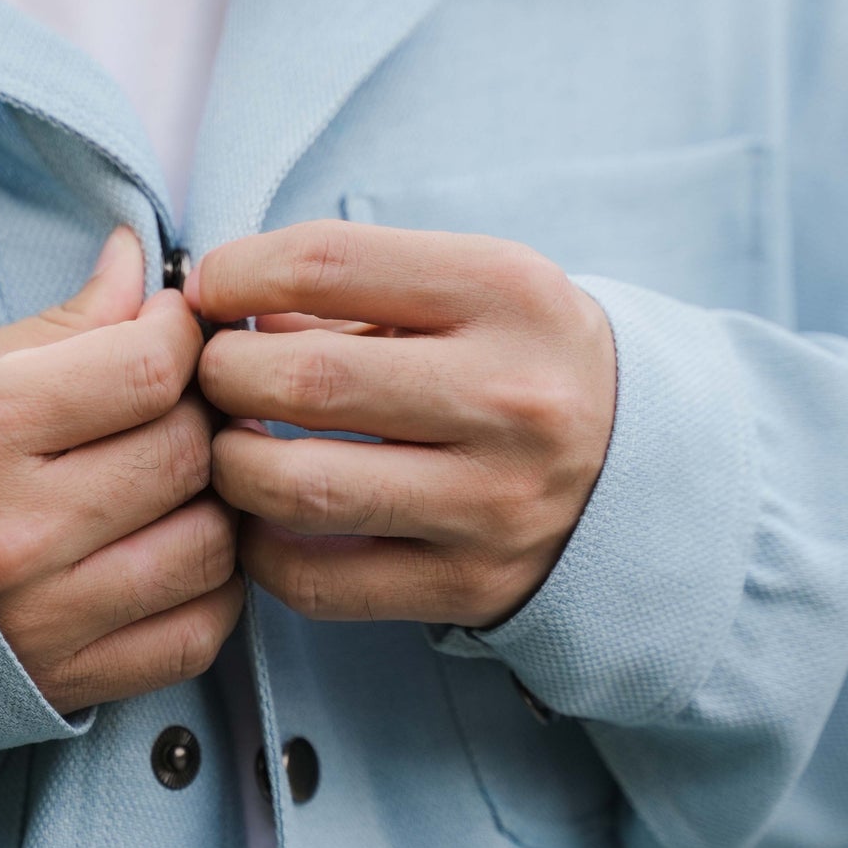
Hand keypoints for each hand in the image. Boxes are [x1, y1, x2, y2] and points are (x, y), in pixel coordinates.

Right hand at [0, 229, 242, 713]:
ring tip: (175, 477)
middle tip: (180, 399)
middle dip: (202, 411)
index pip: (148, 368)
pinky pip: (194, 634)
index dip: (182, 333)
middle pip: (185, 452)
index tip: (172, 325)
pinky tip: (171, 549)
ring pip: (210, 545)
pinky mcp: (60, 685)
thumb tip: (145, 267)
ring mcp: (39, 618)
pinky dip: (207, 587)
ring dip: (212, 502)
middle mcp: (10, 531)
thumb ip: (60, 326)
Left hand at [187, 220, 616, 628]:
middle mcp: (509, 398)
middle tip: (211, 376)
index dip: (237, 273)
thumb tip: (216, 302)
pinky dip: (261, 549)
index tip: (211, 291)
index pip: (327, 262)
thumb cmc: (516, 357)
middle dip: (223, 373)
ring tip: (227, 444)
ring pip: (300, 488)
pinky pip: (319, 580)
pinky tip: (260, 517)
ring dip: (229, 466)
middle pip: (305, 379)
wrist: (636, 466)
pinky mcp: (469, 584)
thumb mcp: (466, 288)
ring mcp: (491, 501)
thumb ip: (347, 288)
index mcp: (506, 293)